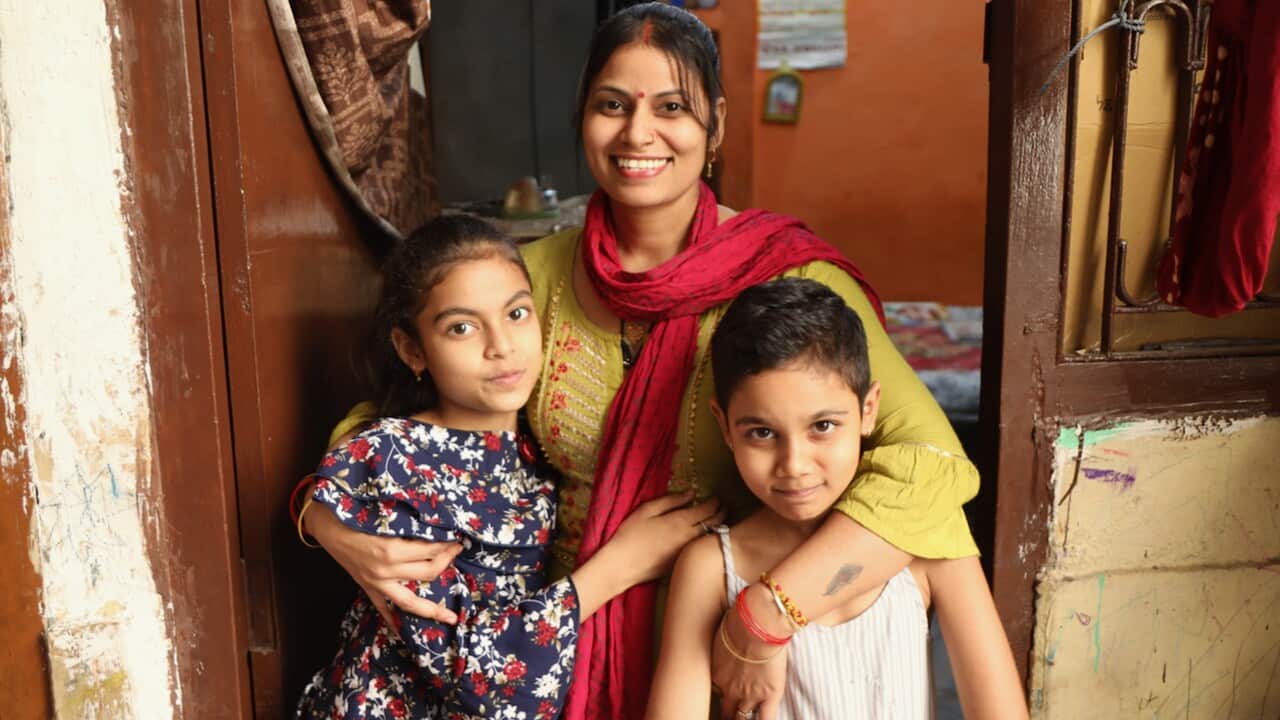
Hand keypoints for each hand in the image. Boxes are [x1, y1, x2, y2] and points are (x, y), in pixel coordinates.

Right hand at [305, 501, 462, 625]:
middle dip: (446, 562)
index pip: (431, 551)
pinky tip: (404, 633)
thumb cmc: (356, 514)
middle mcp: (386, 570)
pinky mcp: (367, 588)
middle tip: (457, 552)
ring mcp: (376, 583)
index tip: (458, 539)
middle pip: (428, 573)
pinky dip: (393, 622)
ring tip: (451, 617)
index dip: (447, 545)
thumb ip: (409, 523)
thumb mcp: (385, 515)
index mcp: (391, 550)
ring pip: (411, 602)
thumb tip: (437, 523)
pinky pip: (382, 610)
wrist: (326, 524)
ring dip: (432, 610)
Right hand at [604, 492, 724, 587]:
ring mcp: (687, 552)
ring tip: (720, 520)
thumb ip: (671, 500)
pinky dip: (708, 540)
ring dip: (719, 527)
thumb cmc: (630, 534)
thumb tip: (691, 493)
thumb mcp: (647, 510)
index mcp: (680, 521)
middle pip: (714, 523)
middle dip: (722, 513)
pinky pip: (701, 548)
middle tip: (725, 506)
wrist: (621, 565)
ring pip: (710, 537)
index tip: (718, 497)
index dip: (715, 502)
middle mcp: (688, 537)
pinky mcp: (682, 563)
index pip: (707, 509)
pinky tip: (706, 537)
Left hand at [712, 607, 786, 719]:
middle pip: (726, 710)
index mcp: (717, 673)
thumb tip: (730, 634)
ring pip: (742, 718)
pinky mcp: (769, 695)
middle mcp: (730, 688)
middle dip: (728, 713)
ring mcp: (749, 694)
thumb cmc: (740, 621)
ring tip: (746, 717)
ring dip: (743, 718)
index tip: (728, 689)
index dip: (724, 691)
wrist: (756, 624)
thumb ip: (727, 642)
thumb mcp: (725, 633)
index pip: (717, 690)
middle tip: (731, 713)